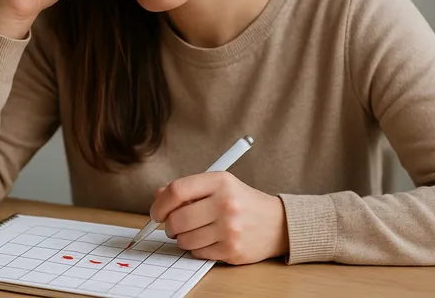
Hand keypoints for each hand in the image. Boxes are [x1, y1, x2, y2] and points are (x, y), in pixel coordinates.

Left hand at [150, 172, 288, 264]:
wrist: (277, 223)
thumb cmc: (242, 202)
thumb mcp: (219, 186)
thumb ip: (189, 189)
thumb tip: (158, 196)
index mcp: (220, 181)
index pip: (177, 190)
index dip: (160, 204)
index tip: (157, 212)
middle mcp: (225, 203)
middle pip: (178, 219)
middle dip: (169, 226)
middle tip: (172, 226)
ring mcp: (230, 228)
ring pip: (185, 240)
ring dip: (183, 239)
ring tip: (195, 232)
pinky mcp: (232, 249)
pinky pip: (198, 253)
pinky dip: (197, 249)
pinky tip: (209, 240)